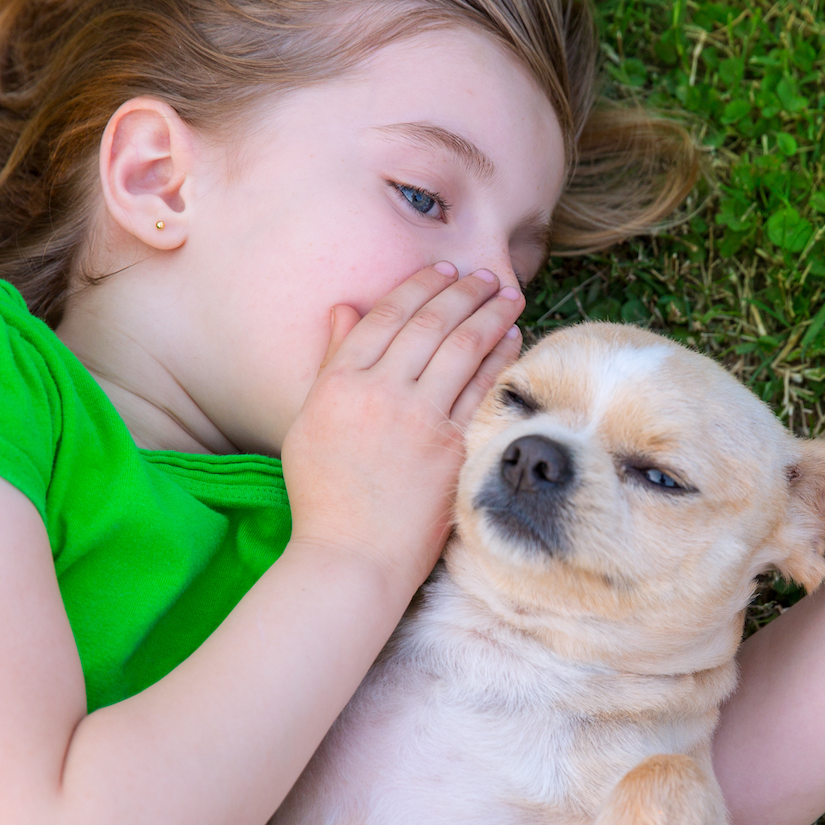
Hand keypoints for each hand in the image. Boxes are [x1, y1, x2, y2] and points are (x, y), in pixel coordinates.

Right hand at [280, 264, 523, 589]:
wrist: (352, 554)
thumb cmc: (325, 493)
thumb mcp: (311, 420)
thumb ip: (332, 361)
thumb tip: (347, 307)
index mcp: (339, 382)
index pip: (386, 316)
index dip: (419, 287)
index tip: (443, 270)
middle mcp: (380, 392)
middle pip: (430, 324)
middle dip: (464, 291)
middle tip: (486, 276)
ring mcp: (419, 419)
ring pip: (462, 348)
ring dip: (490, 314)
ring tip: (508, 296)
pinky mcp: (452, 447)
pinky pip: (483, 389)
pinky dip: (501, 358)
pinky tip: (513, 340)